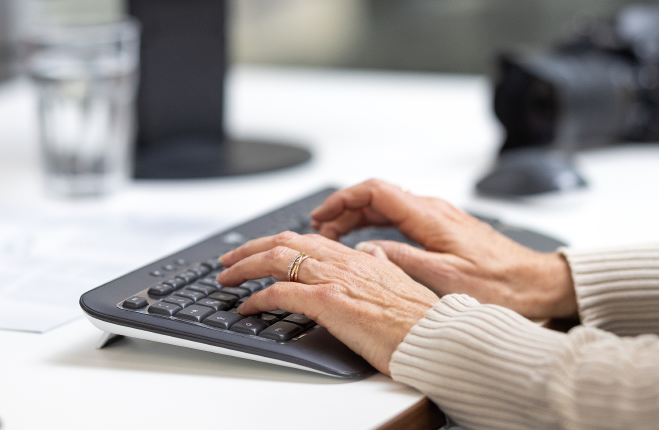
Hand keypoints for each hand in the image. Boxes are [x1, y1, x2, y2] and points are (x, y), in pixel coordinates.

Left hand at [216, 231, 438, 374]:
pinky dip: (258, 298)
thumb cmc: (420, 318)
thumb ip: (383, 266)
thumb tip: (374, 254)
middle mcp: (343, 262)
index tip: (260, 251)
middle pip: (285, 242)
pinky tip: (246, 307)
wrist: (433, 335)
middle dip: (250, 248)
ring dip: (244, 267)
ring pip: (277, 259)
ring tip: (226, 278)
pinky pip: (281, 293)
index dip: (278, 243)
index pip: (308, 239)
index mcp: (359, 258)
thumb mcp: (400, 282)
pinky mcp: (329, 302)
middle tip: (229, 261)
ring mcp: (335, 279)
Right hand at [310, 179, 576, 317]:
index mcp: (430, 217)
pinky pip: (402, 218)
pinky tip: (368, 240)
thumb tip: (366, 250)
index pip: (376, 191)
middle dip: (344, 209)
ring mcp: (439, 219)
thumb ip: (402, 259)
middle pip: (378, 196)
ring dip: (359, 218)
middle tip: (320, 229)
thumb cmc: (501, 284)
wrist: (536, 283)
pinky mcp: (444, 230)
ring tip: (335, 235)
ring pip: (388, 207)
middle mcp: (434, 211)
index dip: (344, 199)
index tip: (322, 215)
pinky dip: (377, 225)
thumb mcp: (445, 278)